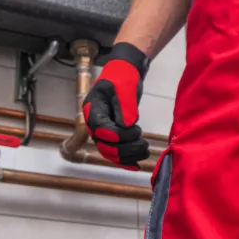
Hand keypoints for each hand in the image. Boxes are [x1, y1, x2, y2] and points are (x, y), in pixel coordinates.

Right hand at [83, 42, 150, 168]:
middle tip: (144, 145)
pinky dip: (125, 160)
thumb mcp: (124, 87)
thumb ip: (125, 106)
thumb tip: (127, 125)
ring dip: (127, 156)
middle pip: (105, 146)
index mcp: (93, 110)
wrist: (125, 73)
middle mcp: (94, 123)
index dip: (117, 136)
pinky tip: (137, 164)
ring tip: (145, 151)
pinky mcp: (112, 134)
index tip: (136, 130)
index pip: (101, 130)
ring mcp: (102, 130)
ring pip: (110, 152)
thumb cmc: (123, 76)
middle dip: (125, 149)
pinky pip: (115, 152)